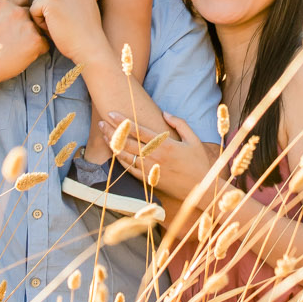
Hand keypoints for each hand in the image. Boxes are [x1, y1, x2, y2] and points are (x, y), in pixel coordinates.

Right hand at [0, 0, 47, 105]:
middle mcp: (16, 11)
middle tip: (20, 37)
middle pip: (32, 14)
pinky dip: (38, 50)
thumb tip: (2, 11)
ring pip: (39, 28)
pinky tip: (25, 56)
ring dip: (34, 36)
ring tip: (21, 48)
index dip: (22, 8)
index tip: (18, 20)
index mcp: (3, 4)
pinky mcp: (35, 41)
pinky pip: (45, 43)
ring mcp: (27, 26)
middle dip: (28, 23)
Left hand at [29, 0, 110, 64]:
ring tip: (58, 26)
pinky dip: (39, 23)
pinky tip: (53, 30)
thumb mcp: (84, 6)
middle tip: (61, 23)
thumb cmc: (85, 33)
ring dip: (43, 14)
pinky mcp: (51, 1)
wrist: (90, 47)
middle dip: (48, 7)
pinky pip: (33, 9)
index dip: (56, 3)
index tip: (67, 17)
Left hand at [107, 112, 221, 203]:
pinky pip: (131, 169)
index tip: (111, 113)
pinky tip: (115, 154)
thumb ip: (179, 124)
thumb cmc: (199, 162)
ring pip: (126, 155)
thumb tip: (164, 113)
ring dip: (114, 145)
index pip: (138, 130)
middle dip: (112, 131)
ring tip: (104, 136)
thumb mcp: (193, 139)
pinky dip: (121, 161)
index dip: (123, 121)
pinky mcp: (149, 180)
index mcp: (165, 144)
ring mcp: (150, 169)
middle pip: (128, 142)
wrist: (202, 188)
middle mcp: (155, 156)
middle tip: (101, 123)